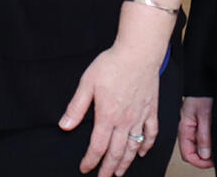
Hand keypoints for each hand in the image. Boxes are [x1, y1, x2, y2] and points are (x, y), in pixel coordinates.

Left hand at [58, 44, 160, 174]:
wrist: (138, 53)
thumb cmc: (111, 64)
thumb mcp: (87, 83)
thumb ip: (76, 107)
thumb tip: (64, 125)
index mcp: (107, 116)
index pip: (97, 147)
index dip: (90, 160)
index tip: (85, 168)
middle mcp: (125, 121)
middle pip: (116, 152)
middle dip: (108, 169)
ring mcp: (140, 117)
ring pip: (133, 147)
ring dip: (126, 163)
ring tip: (120, 173)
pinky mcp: (151, 110)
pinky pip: (151, 134)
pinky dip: (147, 145)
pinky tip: (142, 152)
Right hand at [177, 96, 213, 167]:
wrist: (204, 83)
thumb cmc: (202, 95)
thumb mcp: (205, 116)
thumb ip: (204, 136)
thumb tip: (204, 155)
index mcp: (184, 129)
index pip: (187, 154)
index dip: (199, 162)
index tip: (211, 162)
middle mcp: (187, 130)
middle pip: (192, 153)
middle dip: (204, 159)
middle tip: (216, 158)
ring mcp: (193, 128)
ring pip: (197, 147)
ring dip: (207, 151)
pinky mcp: (199, 124)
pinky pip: (201, 139)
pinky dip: (209, 144)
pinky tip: (215, 142)